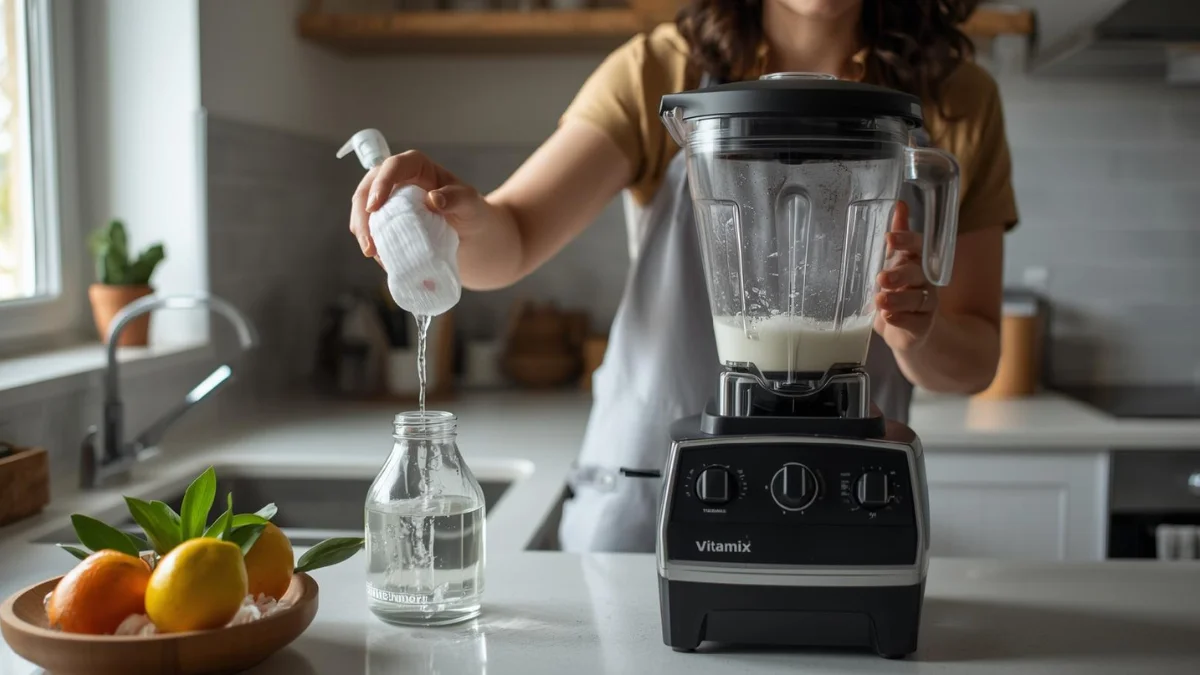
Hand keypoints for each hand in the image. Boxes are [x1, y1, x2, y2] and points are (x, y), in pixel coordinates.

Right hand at [349, 150, 485, 258]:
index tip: (375, 207)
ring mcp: (389, 201)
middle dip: (363, 214)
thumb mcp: (471, 205)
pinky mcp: (387, 222)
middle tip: (369, 244)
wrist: (472, 239)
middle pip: (368, 188)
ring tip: (375, 255)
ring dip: (364, 232)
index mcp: (417, 166)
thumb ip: (457, 199)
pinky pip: (371, 230)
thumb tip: (433, 199)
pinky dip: (373, 244)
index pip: (394, 166)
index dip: (381, 184)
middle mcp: (398, 180)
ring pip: (364, 210)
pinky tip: (383, 260)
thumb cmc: (473, 215)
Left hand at [874, 201, 936, 352]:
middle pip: (918, 273)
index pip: (918, 246)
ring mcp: (926, 304)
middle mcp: (925, 281)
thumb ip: (897, 236)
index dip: (906, 240)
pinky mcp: (922, 326)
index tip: (889, 238)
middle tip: (881, 277)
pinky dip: (901, 319)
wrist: (906, 330)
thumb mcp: (894, 263)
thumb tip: (900, 204)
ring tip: (880, 300)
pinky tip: (888, 318)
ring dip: (898, 299)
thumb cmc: (898, 290)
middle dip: (900, 274)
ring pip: (917, 299)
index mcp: (916, 261)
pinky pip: (915, 322)